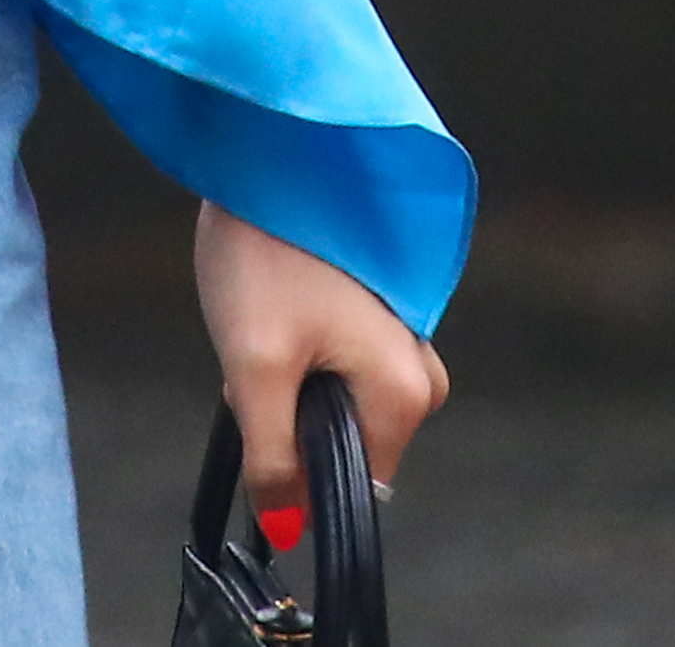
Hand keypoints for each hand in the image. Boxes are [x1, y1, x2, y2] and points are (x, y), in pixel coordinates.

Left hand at [193, 203, 447, 532]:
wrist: (267, 150)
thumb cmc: (268, 246)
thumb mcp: (254, 366)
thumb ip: (272, 455)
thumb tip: (287, 523)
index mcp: (408, 391)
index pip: (358, 482)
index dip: (299, 467)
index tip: (262, 414)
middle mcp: (420, 368)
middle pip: (346, 439)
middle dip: (290, 413)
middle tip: (259, 353)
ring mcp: (401, 336)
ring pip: (334, 398)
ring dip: (288, 375)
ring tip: (263, 314)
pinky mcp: (376, 308)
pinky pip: (335, 360)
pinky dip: (295, 343)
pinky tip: (273, 298)